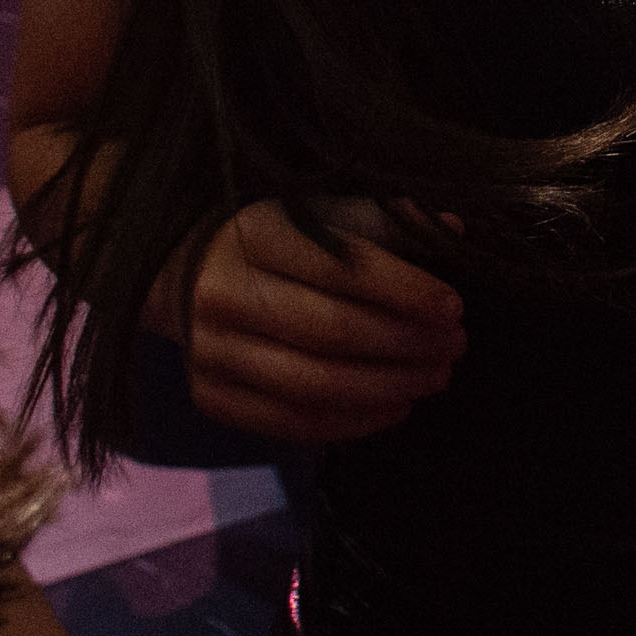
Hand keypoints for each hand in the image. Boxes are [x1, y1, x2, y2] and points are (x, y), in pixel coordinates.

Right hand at [182, 197, 463, 440]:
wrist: (181, 275)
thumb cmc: (272, 240)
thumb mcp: (317, 213)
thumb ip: (382, 221)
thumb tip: (454, 228)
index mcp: (255, 235)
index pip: (342, 268)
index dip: (405, 291)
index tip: (453, 306)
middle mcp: (223, 293)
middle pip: (331, 332)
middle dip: (406, 345)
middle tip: (454, 347)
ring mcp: (210, 351)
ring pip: (315, 385)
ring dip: (388, 387)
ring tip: (434, 378)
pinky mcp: (209, 397)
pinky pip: (292, 422)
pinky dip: (353, 422)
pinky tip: (395, 407)